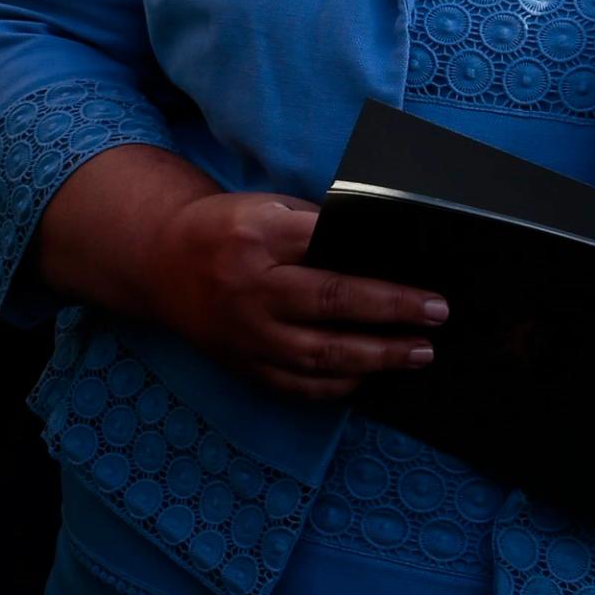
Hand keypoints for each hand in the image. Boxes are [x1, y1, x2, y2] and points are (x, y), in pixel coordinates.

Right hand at [140, 189, 443, 401]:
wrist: (158, 263)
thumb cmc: (226, 230)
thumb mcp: (266, 209)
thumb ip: (315, 229)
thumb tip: (379, 257)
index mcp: (258, 236)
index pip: (330, 251)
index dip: (381, 272)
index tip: (424, 284)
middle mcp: (250, 287)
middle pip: (331, 302)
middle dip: (391, 312)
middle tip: (436, 316)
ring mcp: (243, 332)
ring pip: (318, 353)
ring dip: (375, 356)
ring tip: (417, 353)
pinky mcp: (239, 363)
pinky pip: (294, 384)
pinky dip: (335, 385)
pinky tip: (366, 377)